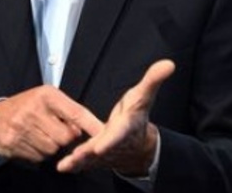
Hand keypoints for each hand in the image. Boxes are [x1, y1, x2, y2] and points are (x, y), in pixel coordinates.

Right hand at [0, 85, 102, 161]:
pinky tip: (30, 141)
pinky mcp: (14, 143)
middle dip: (64, 137)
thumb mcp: (45, 99)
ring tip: (40, 134)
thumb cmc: (25, 107)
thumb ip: (66, 110)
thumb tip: (84, 128)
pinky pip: (38, 157)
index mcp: (46, 95)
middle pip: (66, 137)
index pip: (76, 112)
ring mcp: (22, 127)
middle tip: (54, 129)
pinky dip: (38, 152)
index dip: (91, 125)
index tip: (105, 133)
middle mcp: (34, 110)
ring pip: (52, 149)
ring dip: (50, 146)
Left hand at [57, 59, 175, 175]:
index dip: (111, 140)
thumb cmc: (136, 116)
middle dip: (90, 152)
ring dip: (79, 161)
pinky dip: (73, 166)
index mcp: (127, 127)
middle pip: (102, 148)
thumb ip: (153, 79)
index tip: (100, 146)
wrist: (137, 143)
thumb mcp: (144, 95)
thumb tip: (169, 64)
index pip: (120, 133)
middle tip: (78, 155)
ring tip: (66, 164)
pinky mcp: (96, 158)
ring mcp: (106, 152)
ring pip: (91, 158)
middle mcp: (116, 142)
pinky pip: (84, 163)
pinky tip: (62, 167)